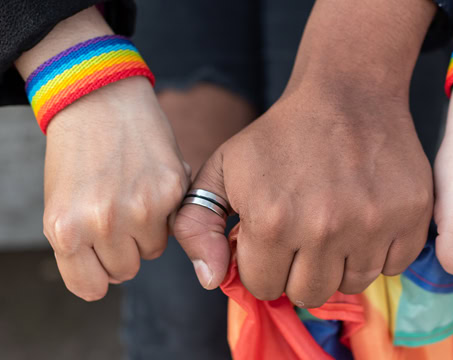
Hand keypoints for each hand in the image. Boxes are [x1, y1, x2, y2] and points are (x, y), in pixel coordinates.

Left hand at [43, 77, 189, 300]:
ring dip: (146, 232)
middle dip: (122, 250)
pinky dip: (166, 211)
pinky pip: (174, 225)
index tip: (100, 259)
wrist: (100, 99)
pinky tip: (152, 184)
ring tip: (135, 197)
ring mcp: (141, 208)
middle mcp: (103, 223)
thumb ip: (81, 243)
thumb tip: (111, 274)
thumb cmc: (77, 152)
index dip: (96, 274)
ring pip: (152, 251)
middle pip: (125, 271)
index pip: (90, 287)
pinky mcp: (171, 192)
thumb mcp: (61, 203)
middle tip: (117, 217)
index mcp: (65, 229)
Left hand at [174, 84, 432, 307]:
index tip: (274, 240)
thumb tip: (211, 280)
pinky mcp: (410, 217)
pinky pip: (393, 266)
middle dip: (300, 271)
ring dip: (341, 264)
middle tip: (305, 236)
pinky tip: (367, 220)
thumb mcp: (222, 168)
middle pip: (310, 293)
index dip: (265, 265)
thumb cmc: (280, 135)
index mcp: (272, 221)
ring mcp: (372, 224)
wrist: (347, 94)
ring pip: (353, 284)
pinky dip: (380, 252)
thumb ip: (196, 225)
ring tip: (337, 226)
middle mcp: (323, 229)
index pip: (265, 286)